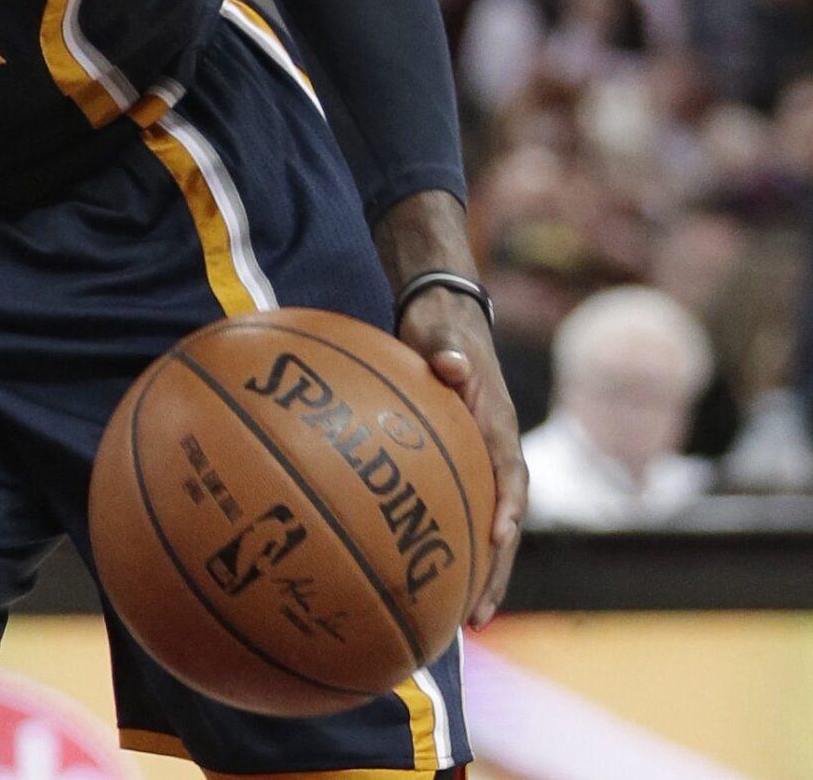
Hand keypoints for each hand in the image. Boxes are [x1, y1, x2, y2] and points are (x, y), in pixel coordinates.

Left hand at [398, 288, 524, 628]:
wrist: (441, 316)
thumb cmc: (440, 327)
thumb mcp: (443, 334)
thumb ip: (448, 352)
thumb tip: (451, 364)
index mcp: (498, 425)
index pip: (512, 473)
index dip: (507, 506)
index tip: (498, 539)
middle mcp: (496, 450)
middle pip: (505, 521)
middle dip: (496, 571)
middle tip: (476, 616)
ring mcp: (479, 461)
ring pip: (486, 527)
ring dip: (478, 573)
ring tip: (459, 621)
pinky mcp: (457, 464)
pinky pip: (458, 513)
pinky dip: (450, 546)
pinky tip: (424, 579)